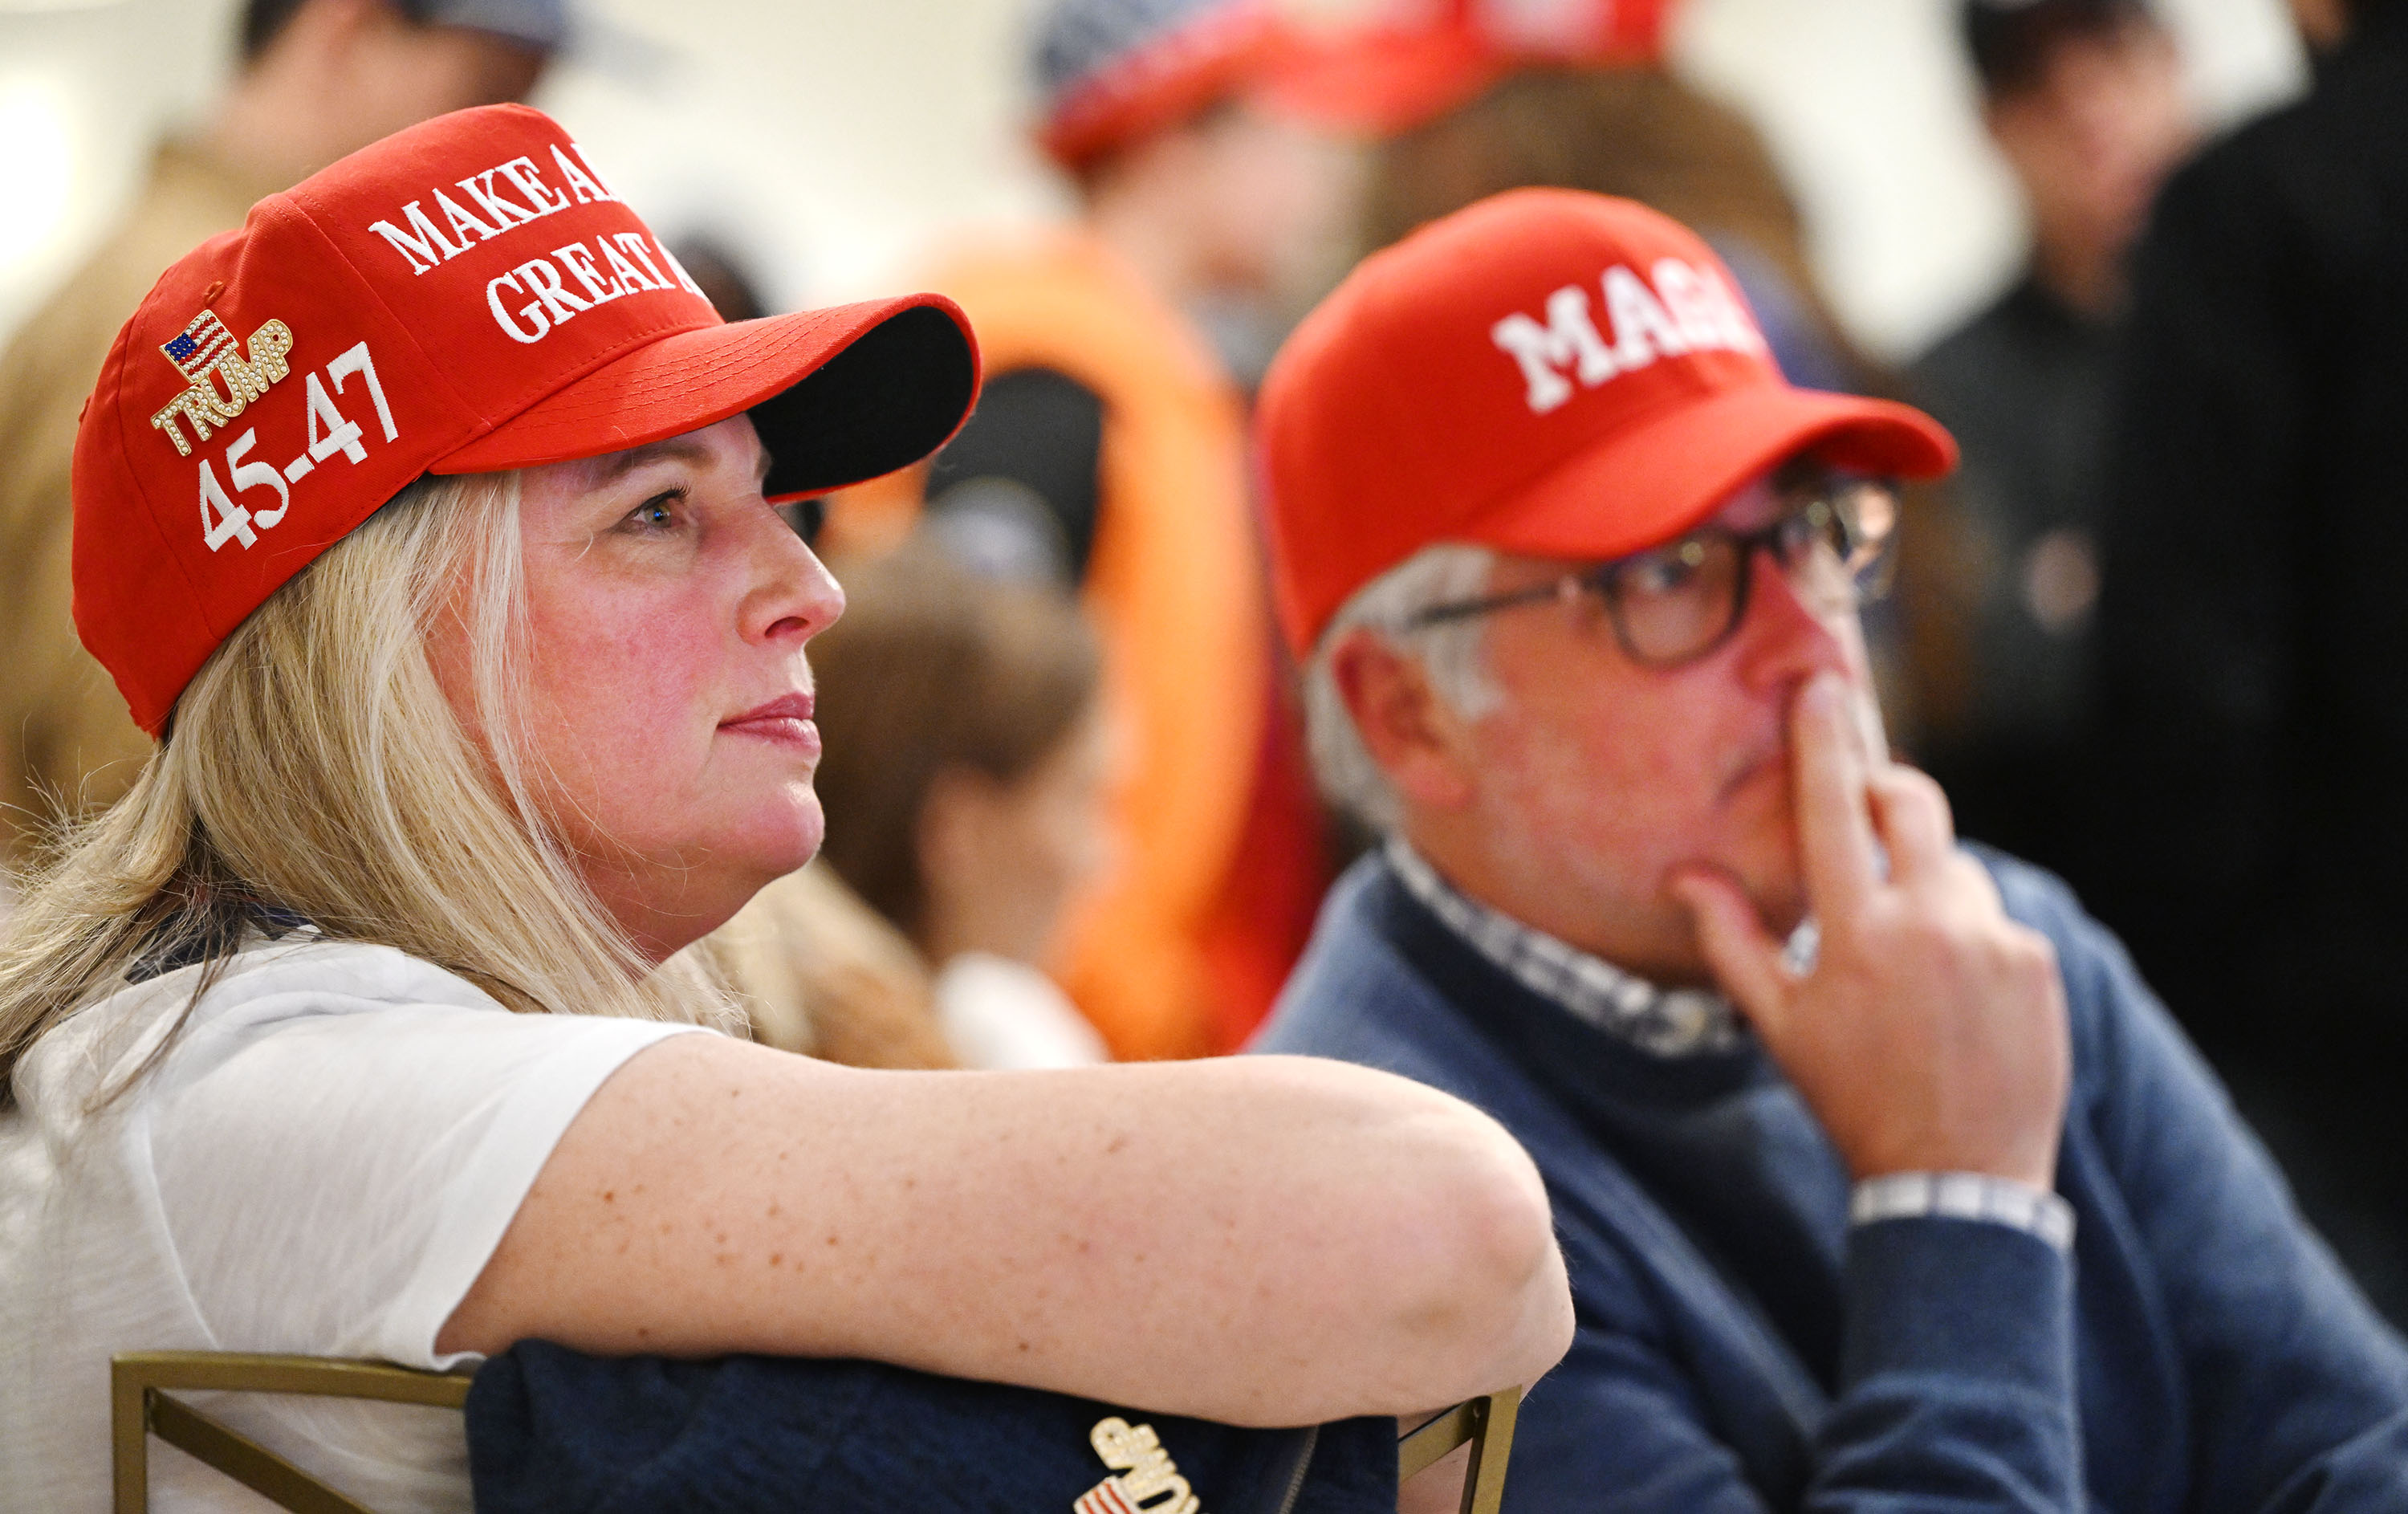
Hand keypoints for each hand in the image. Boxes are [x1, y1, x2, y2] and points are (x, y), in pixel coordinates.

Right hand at [1669, 674, 2069, 1188]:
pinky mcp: (2037, 961)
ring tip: (1910, 961)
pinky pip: (1994, 919)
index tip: (1819, 685)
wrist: (1958, 1178)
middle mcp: (1931, 921)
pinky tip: (1955, 996)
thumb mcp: (1779, 1025)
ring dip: (1927, 886)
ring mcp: (1994, 938)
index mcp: (1857, 932)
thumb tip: (1683, 877)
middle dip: (1887, 791)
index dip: (1824, 739)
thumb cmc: (1851, 1099)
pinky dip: (1969, 936)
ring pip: (1954, 868)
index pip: (1834, 807)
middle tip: (1866, 811)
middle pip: (1913, 804)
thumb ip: (1732, 940)